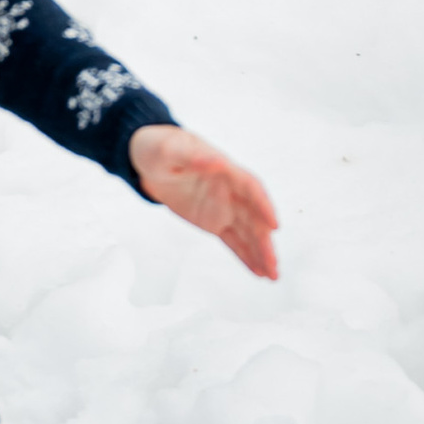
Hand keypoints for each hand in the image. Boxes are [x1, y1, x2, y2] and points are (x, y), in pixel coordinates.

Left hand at [128, 124, 280, 281]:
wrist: (148, 159)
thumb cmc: (161, 147)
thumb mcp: (169, 148)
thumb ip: (194, 156)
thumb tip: (218, 162)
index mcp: (224, 169)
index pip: (251, 188)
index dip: (264, 206)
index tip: (274, 225)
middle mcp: (230, 190)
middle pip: (253, 217)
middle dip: (265, 241)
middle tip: (274, 265)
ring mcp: (223, 207)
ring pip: (247, 233)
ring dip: (261, 253)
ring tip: (273, 276)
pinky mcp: (214, 222)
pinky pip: (233, 241)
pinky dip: (246, 256)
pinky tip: (258, 272)